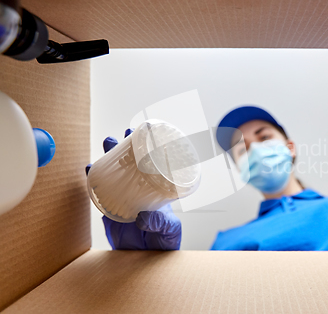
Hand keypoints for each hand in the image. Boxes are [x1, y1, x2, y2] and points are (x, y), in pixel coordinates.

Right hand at [86, 128, 181, 249]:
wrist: (148, 261)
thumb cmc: (165, 243)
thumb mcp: (169, 231)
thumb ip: (159, 224)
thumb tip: (142, 217)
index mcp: (156, 192)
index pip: (153, 167)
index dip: (148, 151)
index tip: (144, 135)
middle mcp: (140, 192)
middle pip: (131, 167)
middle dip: (125, 149)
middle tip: (120, 136)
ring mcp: (124, 200)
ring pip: (115, 176)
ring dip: (108, 160)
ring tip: (105, 145)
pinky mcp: (111, 212)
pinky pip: (101, 194)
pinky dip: (94, 181)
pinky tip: (88, 170)